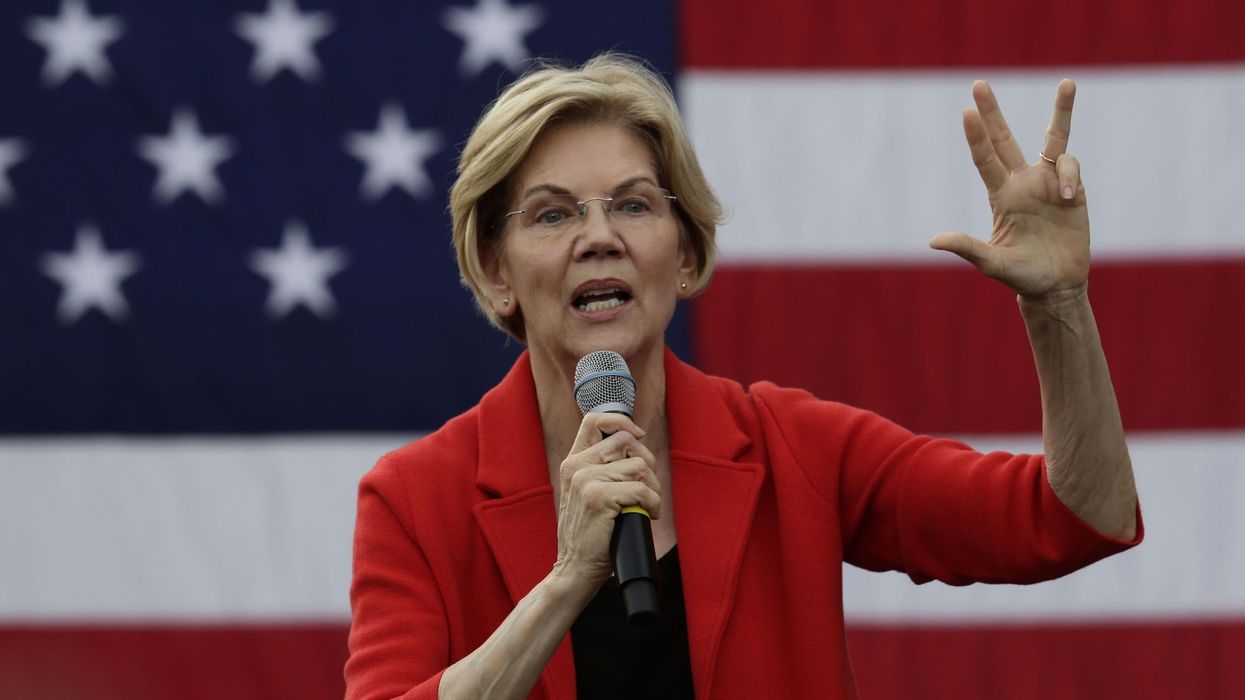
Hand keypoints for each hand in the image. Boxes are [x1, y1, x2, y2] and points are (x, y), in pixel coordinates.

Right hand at [552, 412, 659, 586]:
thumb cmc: (590, 535)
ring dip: (653, 488)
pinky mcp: (599, 497)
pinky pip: (642, 489)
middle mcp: (576, 467)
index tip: (638, 436)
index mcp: (572, 462)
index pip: (594, 420)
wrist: (574, 569)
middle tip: (647, 488)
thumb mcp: (586, 493)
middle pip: (627, 441)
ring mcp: (585, 481)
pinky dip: (653, 504)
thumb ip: (601, 469)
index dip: (621, 421)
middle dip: (647, 463)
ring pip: (639, 466)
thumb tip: (635, 446)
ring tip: (647, 505)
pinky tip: (648, 515)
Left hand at [929, 80, 1089, 298]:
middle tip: (978, 83)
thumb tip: (933, 241)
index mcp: (1000, 195)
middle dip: (993, 111)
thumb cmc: (1020, 275)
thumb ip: (967, 249)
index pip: (984, 159)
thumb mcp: (991, 263)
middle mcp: (1021, 181)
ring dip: (1061, 110)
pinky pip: (1071, 165)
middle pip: (1004, 138)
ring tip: (1067, 82)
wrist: (1055, 285)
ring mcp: (1048, 182)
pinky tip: (1068, 198)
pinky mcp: (1073, 188)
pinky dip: (1070, 176)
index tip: (967, 112)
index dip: (976, 136)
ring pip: (1054, 137)